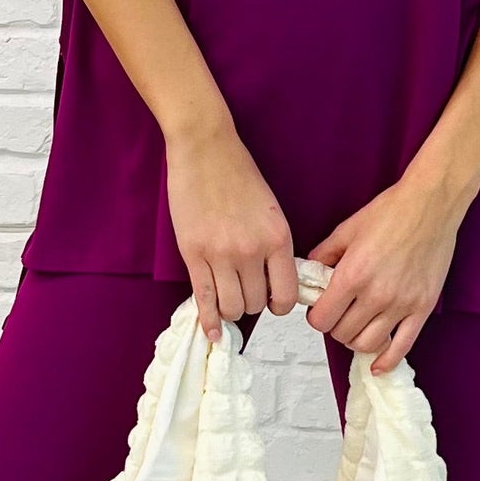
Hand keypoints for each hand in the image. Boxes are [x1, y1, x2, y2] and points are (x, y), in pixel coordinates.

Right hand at [165, 119, 299, 344]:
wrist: (205, 148)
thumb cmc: (238, 173)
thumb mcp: (270, 210)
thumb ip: (273, 245)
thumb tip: (271, 281)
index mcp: (278, 238)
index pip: (286, 294)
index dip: (278, 304)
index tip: (271, 300)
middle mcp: (252, 251)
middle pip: (255, 304)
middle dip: (251, 303)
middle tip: (243, 291)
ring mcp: (221, 254)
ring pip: (231, 307)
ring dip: (230, 308)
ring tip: (226, 296)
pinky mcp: (193, 254)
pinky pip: (204, 300)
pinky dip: (209, 321)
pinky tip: (212, 332)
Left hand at [303, 170, 467, 372]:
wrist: (431, 205)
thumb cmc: (390, 212)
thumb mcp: (346, 229)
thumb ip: (323, 255)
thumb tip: (309, 273)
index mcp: (353, 275)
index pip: (322, 319)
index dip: (316, 317)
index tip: (320, 309)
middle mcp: (376, 295)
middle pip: (342, 334)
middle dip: (335, 326)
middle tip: (339, 313)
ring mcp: (401, 304)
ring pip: (367, 344)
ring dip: (356, 340)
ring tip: (357, 326)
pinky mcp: (422, 309)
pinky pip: (402, 347)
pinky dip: (387, 361)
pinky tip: (377, 365)